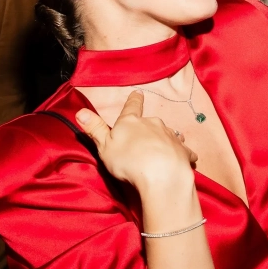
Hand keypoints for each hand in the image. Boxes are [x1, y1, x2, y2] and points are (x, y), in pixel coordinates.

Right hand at [76, 90, 196, 193]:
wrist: (160, 174)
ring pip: (167, 134)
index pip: (132, 107)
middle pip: (150, 122)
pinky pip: (184, 150)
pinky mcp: (183, 151)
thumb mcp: (104, 146)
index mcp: (131, 122)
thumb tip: (80, 111)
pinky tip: (187, 160)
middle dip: (148, 129)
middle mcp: (152, 124)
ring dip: (165, 140)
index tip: (138, 94)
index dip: (134, 100)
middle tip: (144, 142)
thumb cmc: (128, 161)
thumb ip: (94, 129)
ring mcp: (170, 136)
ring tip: (162, 150)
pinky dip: (184, 154)